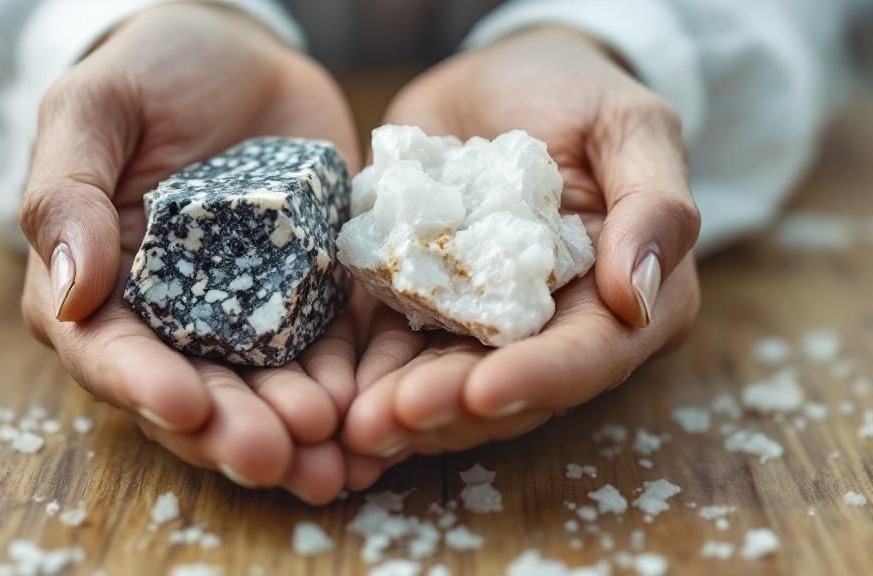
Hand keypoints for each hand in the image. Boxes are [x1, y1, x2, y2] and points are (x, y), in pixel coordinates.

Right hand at [19, 4, 365, 502]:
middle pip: (194, 393)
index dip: (143, 386)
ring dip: (296, 428)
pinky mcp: (309, 298)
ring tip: (333, 458)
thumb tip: (69, 294)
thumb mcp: (94, 110)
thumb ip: (65, 194)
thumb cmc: (152, 73)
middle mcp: (172, 318)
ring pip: (265, 389)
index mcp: (102, 288)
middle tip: (277, 456)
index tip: (184, 406)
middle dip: (233, 430)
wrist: (242, 56)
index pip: (110, 353)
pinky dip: (349, 385)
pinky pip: (329, 350)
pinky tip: (372, 413)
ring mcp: (246, 314)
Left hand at [341, 28, 700, 470]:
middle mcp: (556, 330)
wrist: (500, 77)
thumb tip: (640, 298)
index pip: (588, 355)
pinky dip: (367, 375)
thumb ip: (654, 206)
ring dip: (400, 411)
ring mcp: (485, 325)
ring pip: (447, 384)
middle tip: (386, 423)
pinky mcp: (426, 306)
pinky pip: (395, 349)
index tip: (481, 391)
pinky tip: (334, 394)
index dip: (537, 379)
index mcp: (623, 303)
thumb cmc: (580, 94)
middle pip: (508, 390)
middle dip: (448, 410)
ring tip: (350, 424)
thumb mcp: (631, 128)